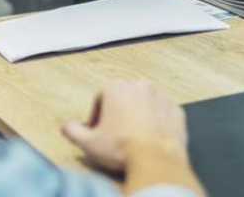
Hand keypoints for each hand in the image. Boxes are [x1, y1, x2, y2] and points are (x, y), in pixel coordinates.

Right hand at [61, 79, 188, 172]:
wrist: (155, 157)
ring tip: (132, 137)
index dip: (96, 115)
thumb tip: (66, 126)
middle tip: (113, 134)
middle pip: (124, 98)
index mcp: (117, 87)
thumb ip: (73, 131)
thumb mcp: (88, 142)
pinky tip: (150, 138)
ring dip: (138, 116)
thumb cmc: (120, 147)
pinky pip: (163, 113)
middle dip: (117, 113)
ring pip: (144, 104)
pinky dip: (157, 122)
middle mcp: (141, 86)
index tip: (96, 130)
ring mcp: (162, 97)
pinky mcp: (177, 110)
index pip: (100, 97)